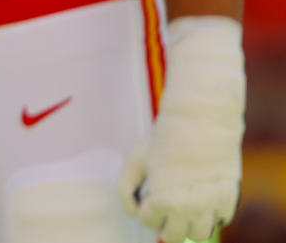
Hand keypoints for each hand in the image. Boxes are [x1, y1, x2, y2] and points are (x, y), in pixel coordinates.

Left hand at [121, 17, 243, 242]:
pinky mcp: (228, 200)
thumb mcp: (135, 160)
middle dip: (165, 223)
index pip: (149, 222)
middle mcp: (187, 209)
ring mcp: (210, 207)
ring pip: (198, 235)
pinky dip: (210, 215)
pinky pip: (219, 221)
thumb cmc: (163, 140)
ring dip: (188, 225)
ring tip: (183, 207)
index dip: (145, 209)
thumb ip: (127, 190)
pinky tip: (201, 197)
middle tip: (164, 207)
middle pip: (173, 237)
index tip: (148, 195)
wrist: (201, 123)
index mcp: (161, 200)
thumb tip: (133, 212)